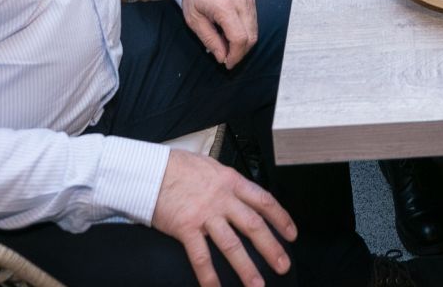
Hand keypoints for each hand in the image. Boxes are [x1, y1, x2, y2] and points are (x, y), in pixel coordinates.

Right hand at [152, 149, 295, 286]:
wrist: (151, 170)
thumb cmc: (180, 167)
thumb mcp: (212, 167)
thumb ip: (228, 183)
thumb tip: (243, 194)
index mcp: (232, 181)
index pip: (264, 201)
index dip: (281, 219)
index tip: (291, 234)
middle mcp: (222, 199)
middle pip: (253, 226)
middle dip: (271, 247)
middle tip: (283, 265)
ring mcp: (205, 214)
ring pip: (231, 244)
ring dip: (246, 267)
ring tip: (257, 285)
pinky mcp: (186, 228)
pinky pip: (200, 256)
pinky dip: (208, 275)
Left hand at [182, 0, 257, 68]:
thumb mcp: (194, 19)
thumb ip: (210, 40)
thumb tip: (222, 57)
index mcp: (225, 8)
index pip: (240, 39)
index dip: (235, 56)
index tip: (227, 63)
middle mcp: (242, 3)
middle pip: (251, 37)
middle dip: (241, 52)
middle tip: (227, 58)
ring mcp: (249, 0)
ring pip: (254, 30)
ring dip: (244, 43)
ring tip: (227, 45)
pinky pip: (253, 21)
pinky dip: (246, 32)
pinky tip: (232, 34)